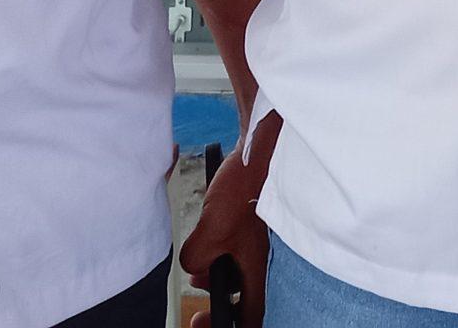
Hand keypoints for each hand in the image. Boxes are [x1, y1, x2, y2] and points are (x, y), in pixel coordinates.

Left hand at [183, 114, 276, 326]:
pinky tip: (210, 226)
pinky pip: (236, 246)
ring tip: (203, 248)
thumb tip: (195, 268)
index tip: (201, 322)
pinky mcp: (253, 223)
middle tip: (199, 280)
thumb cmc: (246, 187)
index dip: (226, 324)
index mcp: (257, 268)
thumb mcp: (211, 231)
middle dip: (217, 290)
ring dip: (216, 264)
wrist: (261, 148)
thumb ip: (198, 259)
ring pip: (237, 267)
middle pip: (241, 292)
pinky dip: (221, 244)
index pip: (250, 314)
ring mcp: (258, 241)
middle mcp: (262, 258)